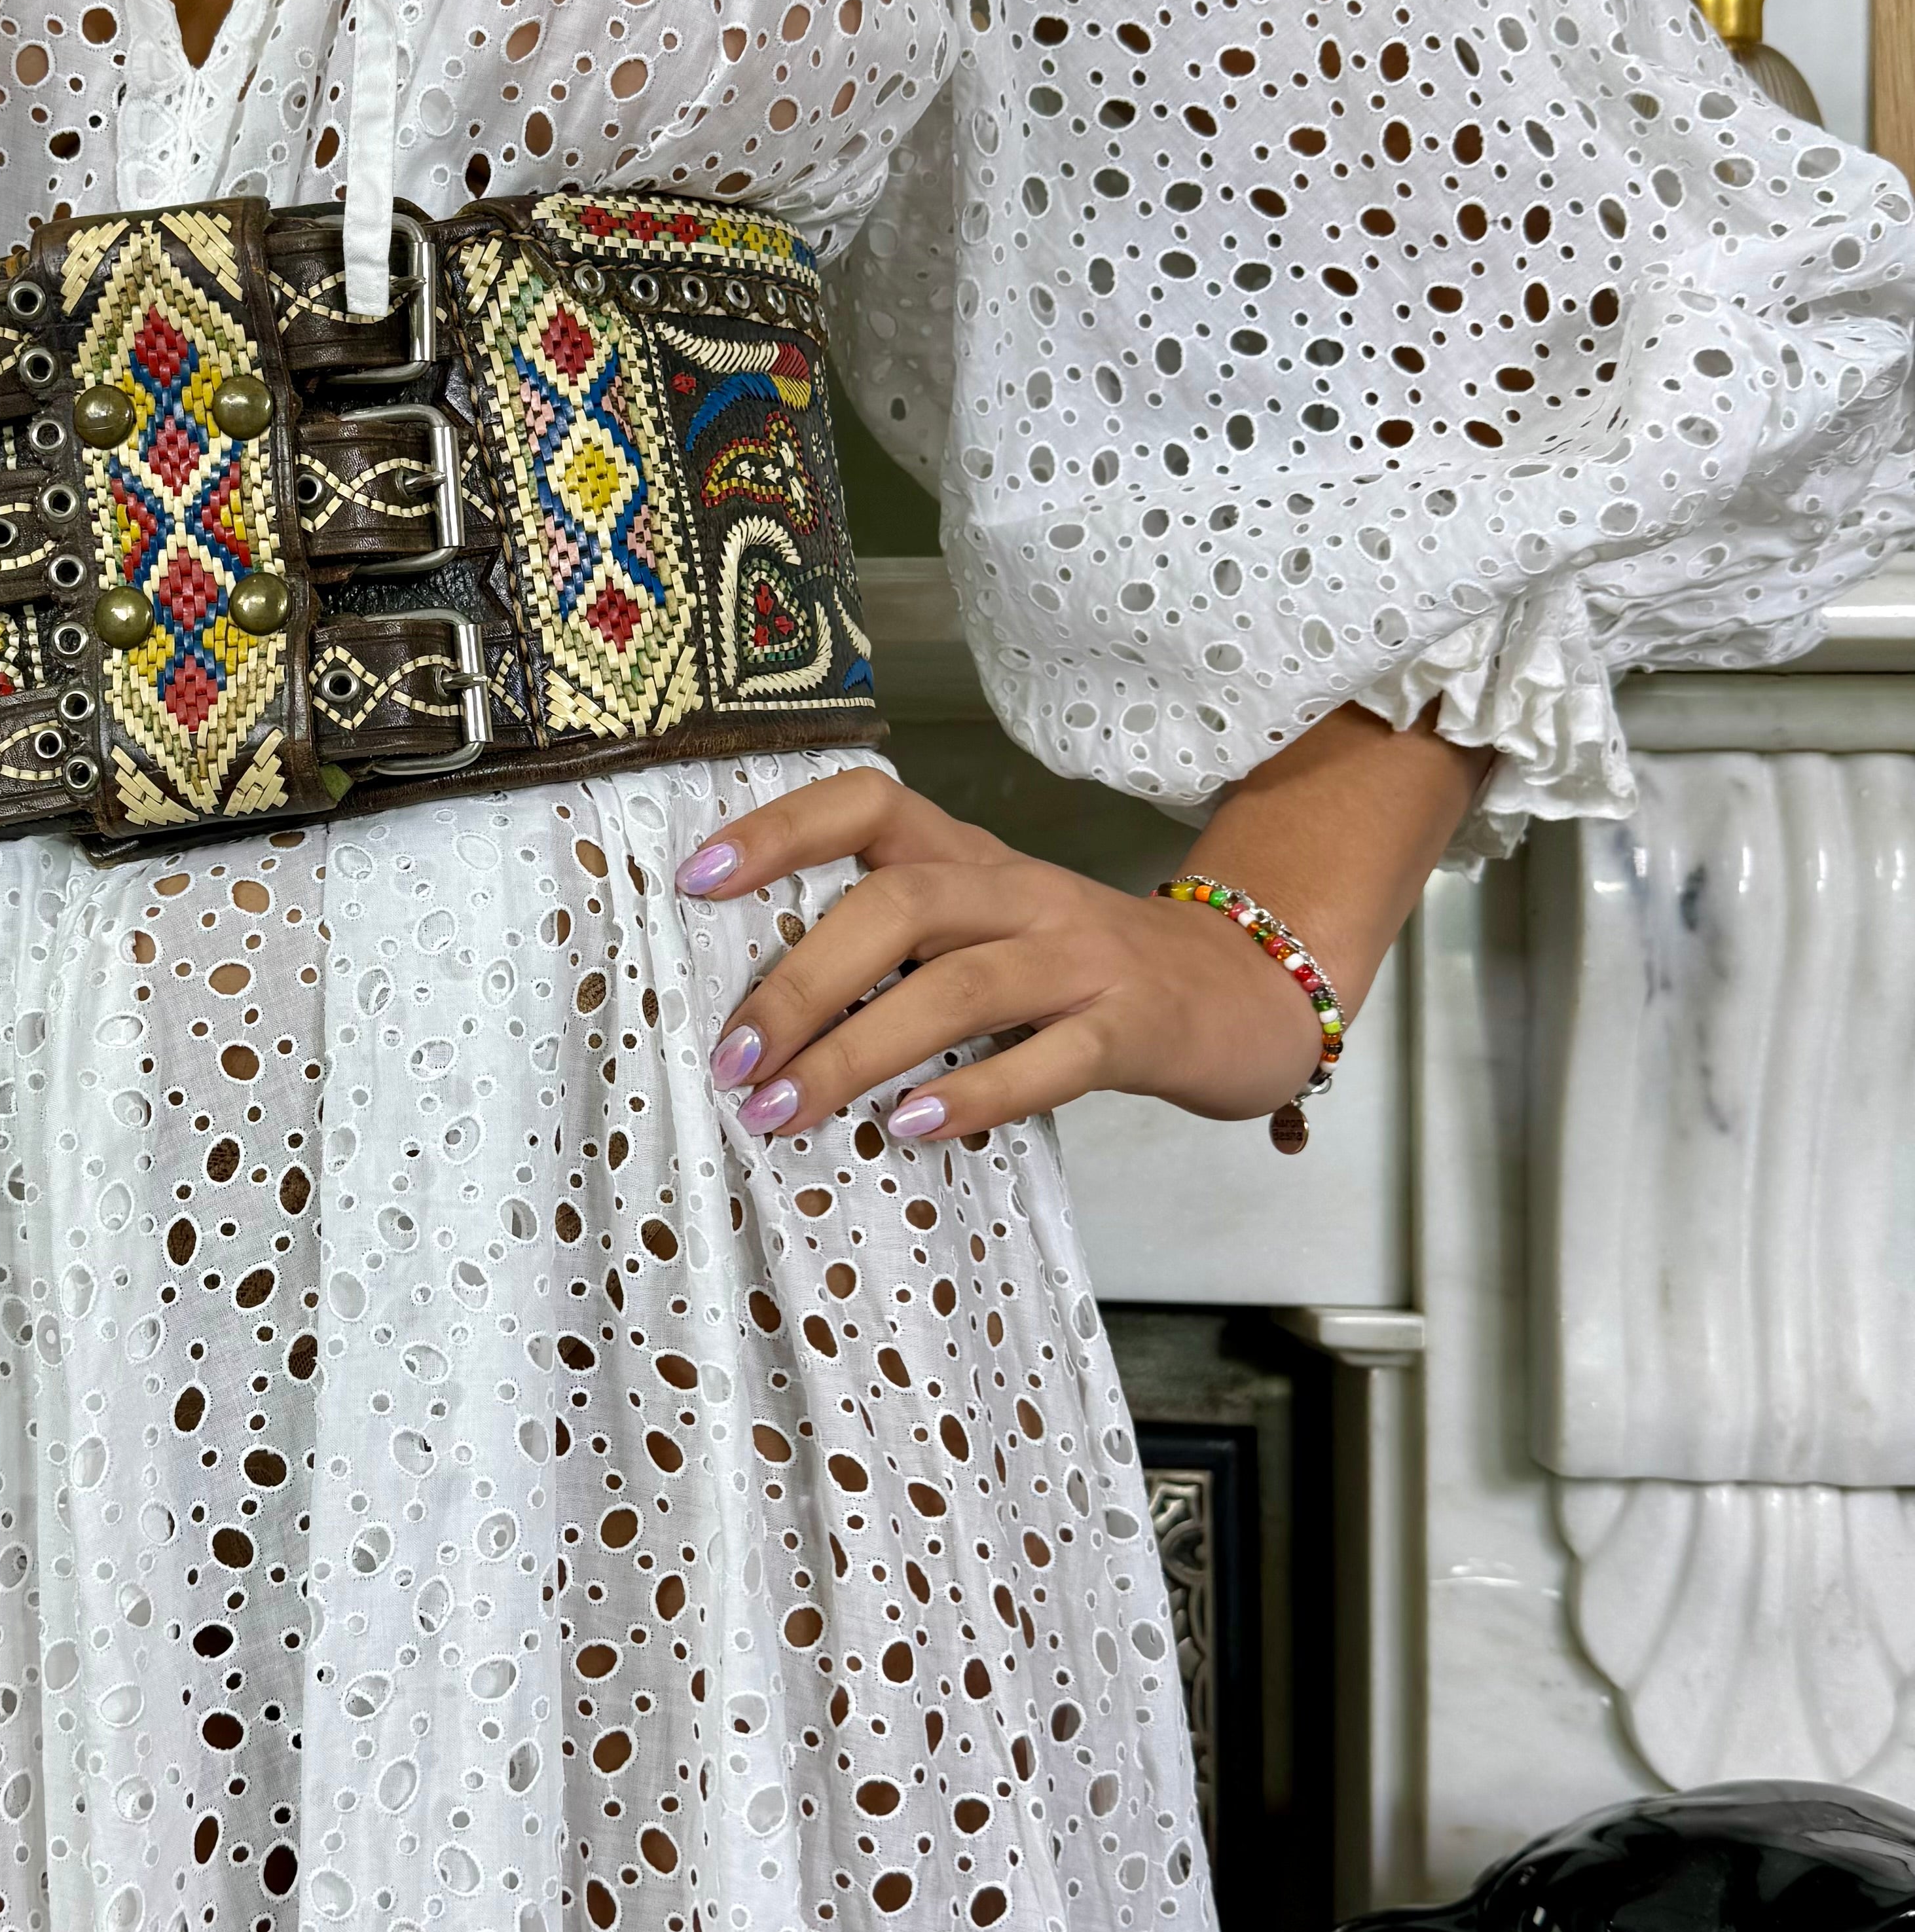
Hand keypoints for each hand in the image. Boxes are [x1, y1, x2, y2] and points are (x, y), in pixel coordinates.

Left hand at [677, 771, 1326, 1147]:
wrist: (1236, 994)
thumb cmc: (1074, 971)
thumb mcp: (983, 928)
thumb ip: (890, 946)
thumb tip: (751, 1010)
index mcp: (971, 857)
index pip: (870, 803)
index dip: (781, 830)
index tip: (695, 879)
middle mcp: (1021, 891)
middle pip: (899, 906)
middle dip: (801, 982)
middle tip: (733, 1058)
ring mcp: (1082, 959)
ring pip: (959, 987)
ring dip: (857, 1050)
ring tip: (782, 1110)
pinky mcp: (1132, 1030)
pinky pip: (1050, 1061)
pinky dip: (975, 1094)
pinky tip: (911, 1128)